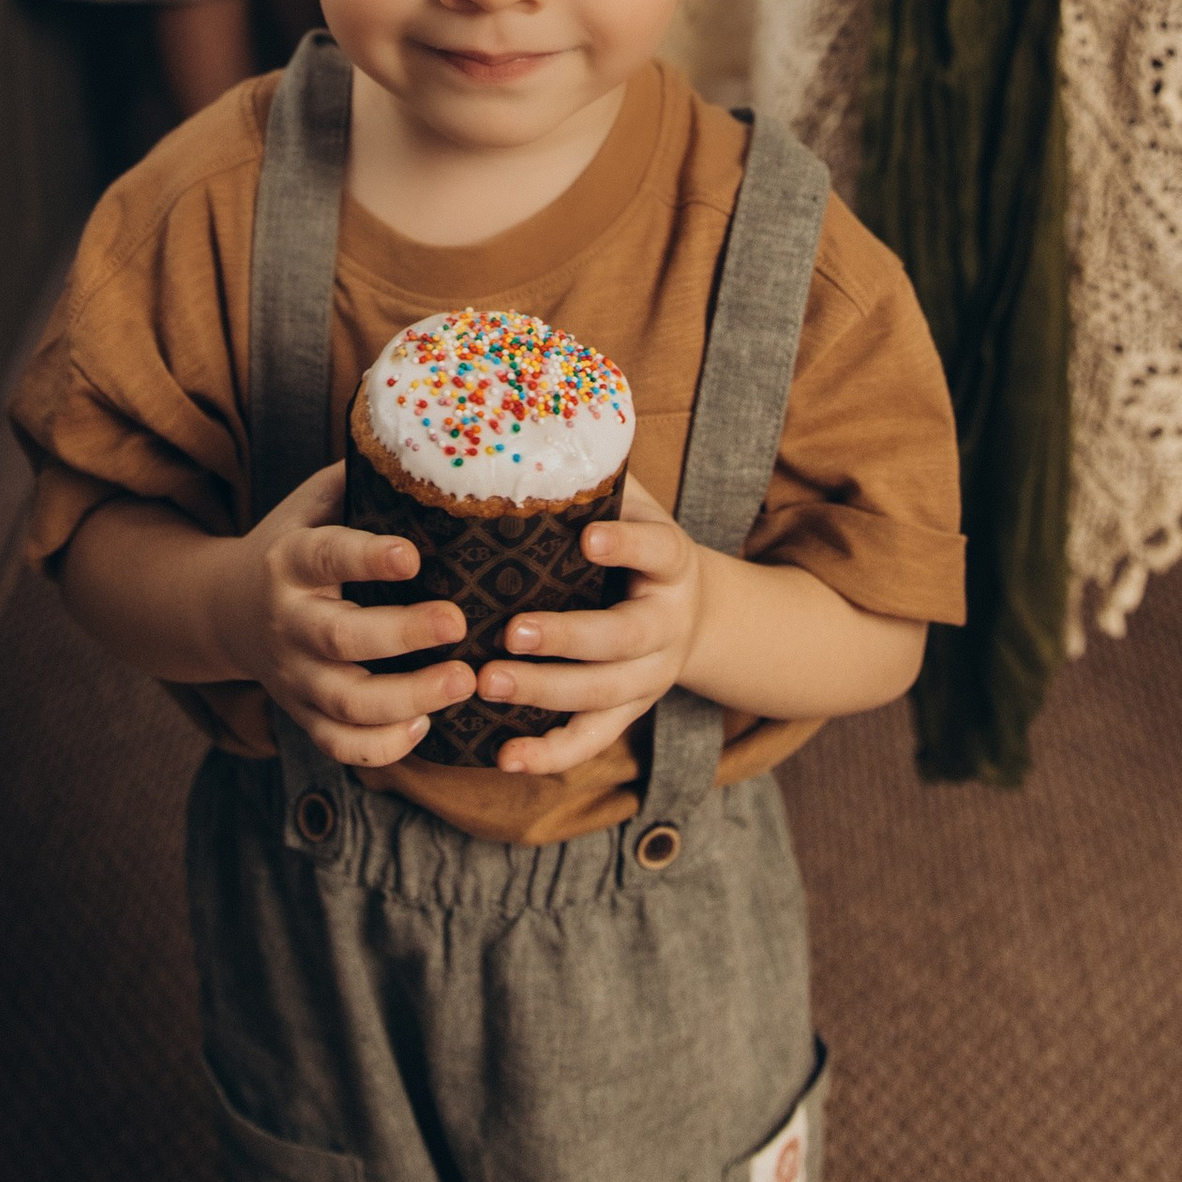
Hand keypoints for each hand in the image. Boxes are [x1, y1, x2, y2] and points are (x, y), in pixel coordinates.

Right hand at [215, 460, 474, 767]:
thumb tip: (430, 439)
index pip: (326, 555)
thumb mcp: (313, 502)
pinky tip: (426, 724)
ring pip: (345, 702)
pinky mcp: (303, 714)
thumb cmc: (294, 544)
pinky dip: (382, 746)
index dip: (367, 558)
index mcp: (290, 560)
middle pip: (339, 639)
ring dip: (406, 699)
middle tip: (458, 622)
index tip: (412, 556)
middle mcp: (289, 621)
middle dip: (402, 635)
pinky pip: (339, 745)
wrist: (224, 610)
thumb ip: (360, 478)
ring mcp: (294, 676)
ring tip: (463, 682)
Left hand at [476, 474, 705, 775]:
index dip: (625, 545)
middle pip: (622, 639)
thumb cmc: (636, 540)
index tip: (587, 537)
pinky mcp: (627, 712)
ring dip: (545, 694)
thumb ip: (593, 473)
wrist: (692, 609)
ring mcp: (649, 676)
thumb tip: (524, 422)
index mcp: (671, 562)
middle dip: (567, 639)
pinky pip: (591, 740)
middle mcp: (667, 624)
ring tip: (489, 683)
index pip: (656, 550)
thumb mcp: (633, 502)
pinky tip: (506, 758)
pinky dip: (550, 755)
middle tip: (512, 632)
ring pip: (602, 695)